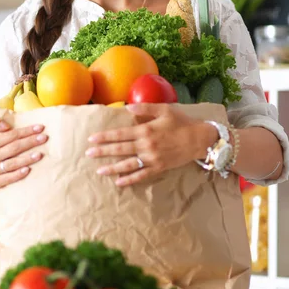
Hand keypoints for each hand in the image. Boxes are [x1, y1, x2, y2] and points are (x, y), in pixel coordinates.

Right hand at [0, 116, 47, 190]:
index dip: (26, 131)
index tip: (40, 127)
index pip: (11, 135)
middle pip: (14, 148)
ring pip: (12, 163)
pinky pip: (7, 178)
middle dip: (30, 142)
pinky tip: (28, 170)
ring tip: (40, 154)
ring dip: (26, 159)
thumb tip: (6, 125)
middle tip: (44, 138)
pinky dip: (17, 174)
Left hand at [85, 103, 214, 186]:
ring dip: (112, 168)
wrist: (200, 139)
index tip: (91, 139)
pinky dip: (130, 180)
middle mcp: (146, 146)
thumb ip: (145, 108)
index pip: (120, 134)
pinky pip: (141, 175)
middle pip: (120, 150)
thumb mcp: (164, 109)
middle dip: (103, 151)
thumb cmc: (182, 122)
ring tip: (99, 170)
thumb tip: (127, 107)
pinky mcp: (159, 168)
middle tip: (88, 154)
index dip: (105, 137)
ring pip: (128, 165)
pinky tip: (119, 182)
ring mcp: (152, 159)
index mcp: (145, 130)